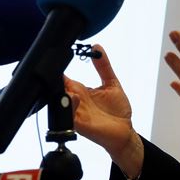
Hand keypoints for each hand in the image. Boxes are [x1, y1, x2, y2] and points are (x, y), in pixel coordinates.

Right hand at [64, 44, 142, 177]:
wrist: (124, 131)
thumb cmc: (118, 110)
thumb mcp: (111, 83)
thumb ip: (103, 66)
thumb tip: (97, 47)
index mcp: (81, 90)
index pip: (63, 78)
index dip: (57, 69)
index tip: (56, 59)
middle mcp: (76, 101)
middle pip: (59, 89)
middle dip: (55, 82)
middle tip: (59, 74)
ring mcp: (77, 113)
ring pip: (61, 102)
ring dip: (63, 95)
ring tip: (72, 90)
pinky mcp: (80, 125)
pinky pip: (68, 117)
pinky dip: (69, 109)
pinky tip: (75, 100)